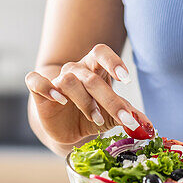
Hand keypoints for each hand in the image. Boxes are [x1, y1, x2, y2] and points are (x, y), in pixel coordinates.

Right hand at [25, 44, 147, 146]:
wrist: (67, 130)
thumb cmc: (92, 114)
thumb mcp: (113, 115)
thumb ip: (129, 115)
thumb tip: (146, 126)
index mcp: (95, 68)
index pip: (101, 52)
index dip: (113, 62)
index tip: (127, 79)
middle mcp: (75, 70)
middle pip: (91, 77)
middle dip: (110, 99)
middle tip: (125, 118)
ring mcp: (56, 79)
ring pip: (69, 80)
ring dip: (86, 102)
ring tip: (97, 119)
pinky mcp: (38, 92)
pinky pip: (36, 81)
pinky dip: (46, 88)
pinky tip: (60, 100)